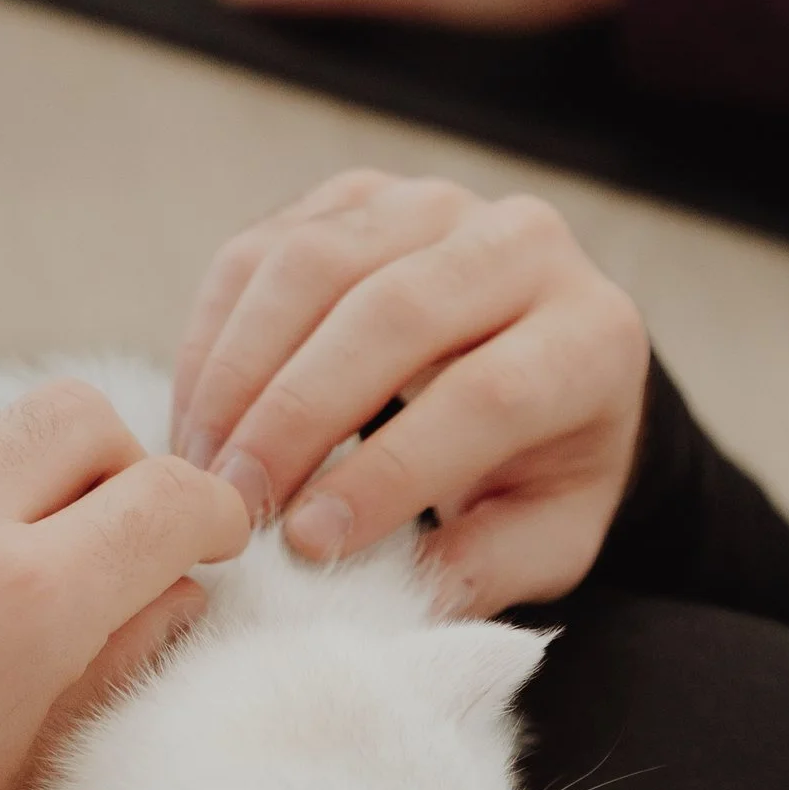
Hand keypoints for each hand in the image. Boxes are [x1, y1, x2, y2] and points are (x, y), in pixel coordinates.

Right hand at [170, 169, 649, 610]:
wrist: (538, 362)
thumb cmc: (540, 462)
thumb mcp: (548, 535)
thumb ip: (490, 565)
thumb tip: (404, 591)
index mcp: (589, 336)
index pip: (489, 393)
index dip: (392, 470)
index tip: (310, 539)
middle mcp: (522, 245)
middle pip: (394, 314)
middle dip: (298, 417)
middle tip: (237, 503)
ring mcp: (432, 206)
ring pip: (313, 267)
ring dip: (240, 375)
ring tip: (207, 469)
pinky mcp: (353, 198)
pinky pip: (260, 253)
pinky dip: (215, 339)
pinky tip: (199, 420)